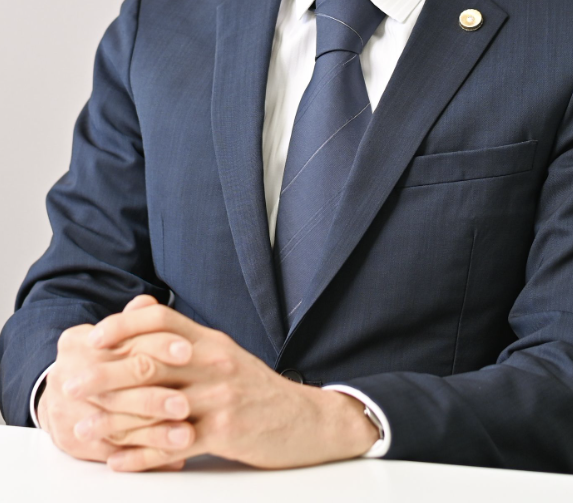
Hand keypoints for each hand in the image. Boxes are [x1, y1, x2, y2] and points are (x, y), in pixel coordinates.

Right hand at [38, 296, 193, 469]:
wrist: (59, 396)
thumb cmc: (97, 359)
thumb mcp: (109, 335)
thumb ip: (132, 320)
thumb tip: (148, 302)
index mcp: (77, 342)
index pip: (125, 342)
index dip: (159, 345)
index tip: (189, 350)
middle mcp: (68, 375)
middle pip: (119, 383)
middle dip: (156, 395)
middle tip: (187, 403)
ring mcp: (68, 409)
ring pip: (118, 421)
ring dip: (155, 430)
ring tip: (187, 435)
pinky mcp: (74, 440)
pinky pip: (115, 449)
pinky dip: (146, 454)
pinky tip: (173, 454)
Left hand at [74, 298, 378, 471]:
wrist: (304, 420)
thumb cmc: (254, 388)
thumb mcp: (222, 352)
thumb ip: (183, 335)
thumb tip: (140, 308)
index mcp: (210, 340)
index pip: (160, 319)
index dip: (122, 325)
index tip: (92, 339)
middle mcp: (213, 362)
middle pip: (150, 361)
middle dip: (104, 373)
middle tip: (71, 384)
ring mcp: (220, 397)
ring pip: (155, 406)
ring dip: (114, 419)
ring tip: (83, 428)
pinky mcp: (226, 431)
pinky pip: (174, 445)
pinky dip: (142, 455)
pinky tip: (118, 461)